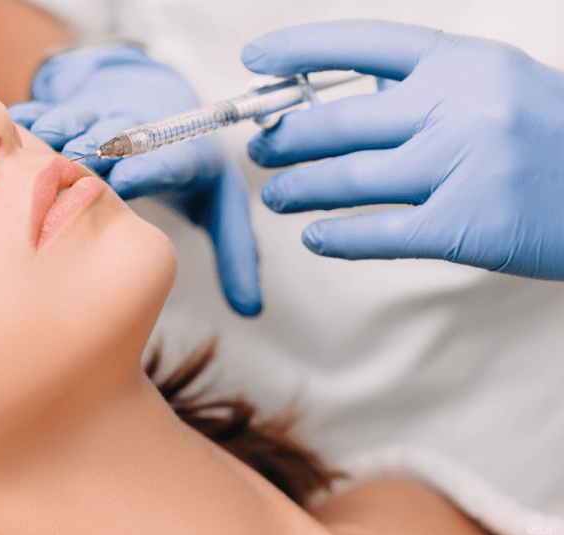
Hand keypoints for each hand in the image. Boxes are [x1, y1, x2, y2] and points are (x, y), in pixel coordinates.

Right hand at [10, 46, 261, 315]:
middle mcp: (145, 134)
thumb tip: (253, 311)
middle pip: (123, 137)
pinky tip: (16, 124)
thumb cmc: (194, 173)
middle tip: (79, 161)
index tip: (130, 180)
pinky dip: (34, 117)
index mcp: (185, 158)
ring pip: (87, 118)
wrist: (165, 105)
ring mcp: (108, 118)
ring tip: (47, 139)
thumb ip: (236, 257)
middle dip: (103, 148)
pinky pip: (52, 110)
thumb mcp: (224, 209)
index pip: (168, 162)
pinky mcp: (78, 110)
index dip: (149, 169)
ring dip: (67, 128)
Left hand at [243, 20, 563, 279]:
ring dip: (297, 188)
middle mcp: (458, 109)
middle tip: (260, 150)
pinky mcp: (463, 227)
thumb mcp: (499, 83)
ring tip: (274, 194)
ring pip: (348, 179)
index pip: (363, 45)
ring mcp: (459, 168)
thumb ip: (429, 84)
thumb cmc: (552, 134)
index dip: (299, 49)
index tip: (253, 58)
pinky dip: (336, 237)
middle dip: (285, 138)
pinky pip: (378, 233)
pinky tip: (313, 236)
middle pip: (340, 122)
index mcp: (464, 63)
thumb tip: (352, 94)